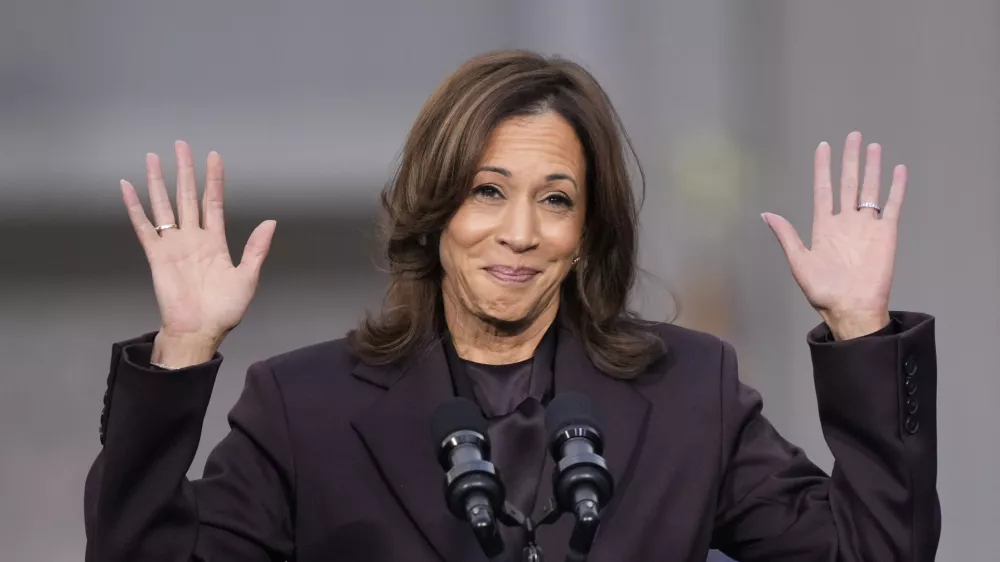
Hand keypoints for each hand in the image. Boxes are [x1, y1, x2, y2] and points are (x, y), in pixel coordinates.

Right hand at [121, 141, 275, 363]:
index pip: (214, 202)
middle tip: (181, 145)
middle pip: (188, 196)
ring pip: (165, 205)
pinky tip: (127, 187)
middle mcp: (193, 238)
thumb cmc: (224, 310)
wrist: (199, 332)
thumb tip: (271, 222)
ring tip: (154, 157)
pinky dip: (134, 207)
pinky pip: (144, 227)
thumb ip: (257, 249)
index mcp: (215, 242)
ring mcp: (173, 245)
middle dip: (185, 171)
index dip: (214, 180)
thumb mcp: (248, 277)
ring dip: (158, 181)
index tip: (213, 157)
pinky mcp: (156, 255)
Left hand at [762, 131, 905, 339]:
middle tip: (853, 136)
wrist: (852, 309)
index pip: (823, 189)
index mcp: (824, 227)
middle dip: (850, 159)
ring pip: (870, 189)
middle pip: (848, 183)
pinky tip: (898, 170)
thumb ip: (786, 236)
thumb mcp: (799, 262)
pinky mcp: (886, 234)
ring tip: (872, 146)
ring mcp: (866, 226)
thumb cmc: (824, 291)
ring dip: (872, 168)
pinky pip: (892, 206)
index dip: (823, 168)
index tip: (823, 146)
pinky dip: (896, 188)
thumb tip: (766, 214)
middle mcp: (846, 222)